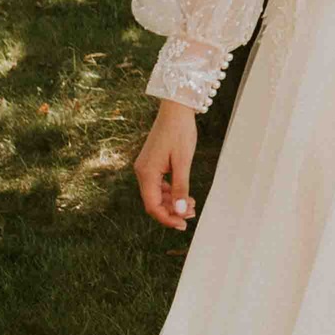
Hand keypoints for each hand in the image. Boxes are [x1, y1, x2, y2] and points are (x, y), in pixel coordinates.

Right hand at [134, 101, 198, 231]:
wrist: (176, 109)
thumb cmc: (180, 132)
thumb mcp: (183, 162)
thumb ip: (180, 188)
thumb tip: (181, 212)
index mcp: (146, 172)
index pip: (152, 205)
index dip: (166, 218)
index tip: (182, 225)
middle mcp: (142, 171)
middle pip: (153, 202)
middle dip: (171, 212)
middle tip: (192, 215)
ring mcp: (146, 167)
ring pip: (156, 194)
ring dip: (172, 202)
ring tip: (192, 205)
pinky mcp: (152, 163)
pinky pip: (158, 184)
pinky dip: (170, 192)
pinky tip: (184, 195)